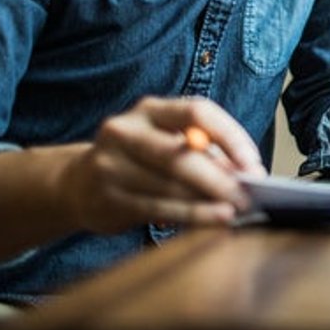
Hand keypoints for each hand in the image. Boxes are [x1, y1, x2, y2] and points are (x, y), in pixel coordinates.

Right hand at [60, 96, 266, 232]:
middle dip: (219, 177)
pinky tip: (213, 219)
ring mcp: (111, 165)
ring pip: (169, 184)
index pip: (197, 112)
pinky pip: (158, 208)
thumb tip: (246, 173)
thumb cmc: (140, 160)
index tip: (252, 163)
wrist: (77, 184)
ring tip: (236, 210)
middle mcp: (126, 131)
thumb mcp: (167, 141)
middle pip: (180, 152)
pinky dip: (191, 215)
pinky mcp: (107, 197)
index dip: (230, 137)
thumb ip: (205, 152)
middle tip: (248, 194)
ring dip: (208, 200)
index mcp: (150, 109)